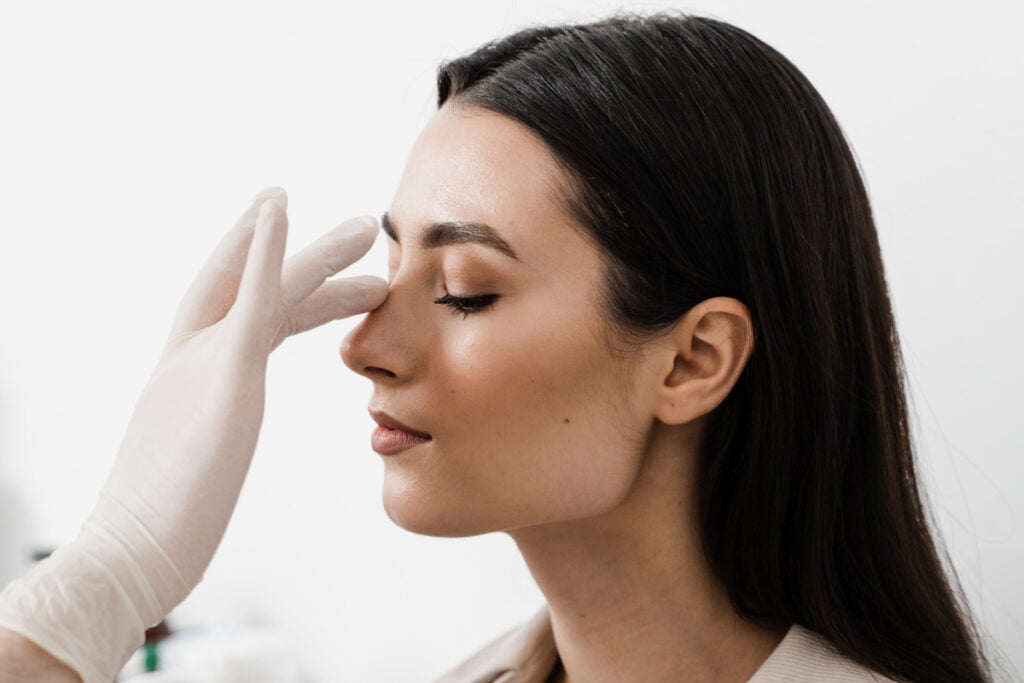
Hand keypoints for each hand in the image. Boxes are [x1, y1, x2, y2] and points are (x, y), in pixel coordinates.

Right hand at [0, 187, 387, 682]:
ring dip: (313, 247)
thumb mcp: (194, 475)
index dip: (270, 278)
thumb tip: (210, 462)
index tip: (308, 257)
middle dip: (306, 255)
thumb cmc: (162, 536)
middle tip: (359, 232)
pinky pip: (248, 299)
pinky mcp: (220, 375)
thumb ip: (206, 450)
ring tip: (365, 225)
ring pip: (264, 284)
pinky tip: (280, 206)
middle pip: (253, 288)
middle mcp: (191, 360)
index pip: (237, 315)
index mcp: (190, 383)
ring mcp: (203, 362)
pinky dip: (264, 250)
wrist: (126, 562)